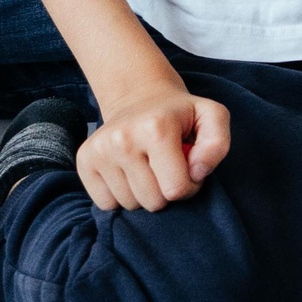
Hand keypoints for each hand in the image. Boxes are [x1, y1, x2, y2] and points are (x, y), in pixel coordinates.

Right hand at [80, 78, 230, 211]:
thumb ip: (216, 144)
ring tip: (148, 168)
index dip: (189, 186)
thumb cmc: (179, 113)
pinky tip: (129, 173)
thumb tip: (197, 173)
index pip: (176, 190)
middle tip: (167, 168)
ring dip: (144, 194)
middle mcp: (122, 139)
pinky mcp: (85, 161)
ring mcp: (100, 150)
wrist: (139, 96)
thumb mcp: (211, 116)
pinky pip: (106, 204)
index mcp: (155, 128)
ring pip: (130, 205)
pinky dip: (121, 196)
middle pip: (153, 201)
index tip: (187, 169)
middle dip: (166, 192)